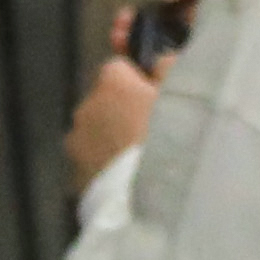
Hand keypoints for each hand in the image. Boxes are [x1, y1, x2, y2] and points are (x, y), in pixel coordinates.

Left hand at [68, 42, 163, 186]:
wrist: (154, 198)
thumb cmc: (172, 139)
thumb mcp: (183, 92)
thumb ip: (169, 66)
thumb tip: (160, 60)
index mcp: (111, 83)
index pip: (118, 67)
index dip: (138, 80)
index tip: (154, 96)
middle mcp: (86, 108)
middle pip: (106, 102)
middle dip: (124, 112)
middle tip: (154, 131)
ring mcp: (77, 144)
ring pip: (97, 134)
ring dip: (113, 141)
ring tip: (143, 161)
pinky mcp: (75, 177)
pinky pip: (93, 164)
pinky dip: (107, 168)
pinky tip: (130, 181)